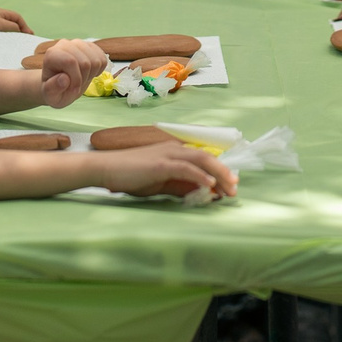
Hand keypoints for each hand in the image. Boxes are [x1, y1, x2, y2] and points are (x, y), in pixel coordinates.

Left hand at [32, 38, 108, 107]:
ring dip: (92, 74)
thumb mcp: (51, 95)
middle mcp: (65, 44)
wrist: (60, 85)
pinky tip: (89, 73)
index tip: (73, 89)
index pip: (71, 62)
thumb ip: (53, 88)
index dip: (76, 79)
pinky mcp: (90, 46)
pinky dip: (99, 69)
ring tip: (81, 79)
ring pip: (96, 60)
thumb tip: (64, 79)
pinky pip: (103, 58)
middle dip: (83, 79)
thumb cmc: (55, 90)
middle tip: (76, 85)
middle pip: (86, 62)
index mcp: (52, 55)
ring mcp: (78, 43)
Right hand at [97, 142, 237, 200]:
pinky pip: (185, 168)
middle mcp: (174, 149)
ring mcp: (167, 154)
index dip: (218, 170)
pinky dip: (199, 176)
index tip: (229, 184)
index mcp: (174, 152)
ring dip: (218, 174)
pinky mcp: (160, 164)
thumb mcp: (159, 183)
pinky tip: (209, 185)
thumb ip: (178, 186)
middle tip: (235, 188)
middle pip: (206, 157)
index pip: (202, 159)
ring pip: (200, 160)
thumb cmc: (130, 176)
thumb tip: (200, 193)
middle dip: (224, 172)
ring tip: (229, 187)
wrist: (106, 168)